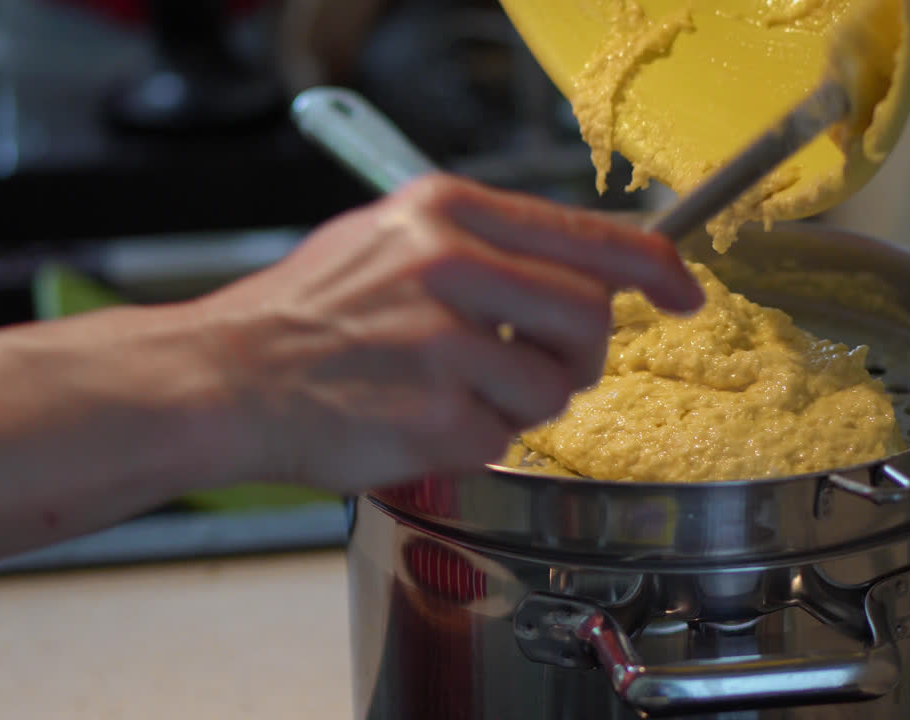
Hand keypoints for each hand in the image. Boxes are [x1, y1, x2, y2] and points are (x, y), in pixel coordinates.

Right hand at [191, 174, 702, 492]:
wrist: (227, 376)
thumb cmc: (308, 314)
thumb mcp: (391, 238)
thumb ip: (485, 247)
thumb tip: (579, 272)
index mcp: (444, 212)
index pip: (586, 235)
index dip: (652, 268)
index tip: (682, 292)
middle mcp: (449, 266)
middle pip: (588, 317)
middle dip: (581, 354)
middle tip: (542, 366)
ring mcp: (443, 343)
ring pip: (554, 387)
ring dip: (521, 401)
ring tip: (455, 391)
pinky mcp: (435, 415)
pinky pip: (503, 439)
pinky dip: (474, 440)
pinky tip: (420, 418)